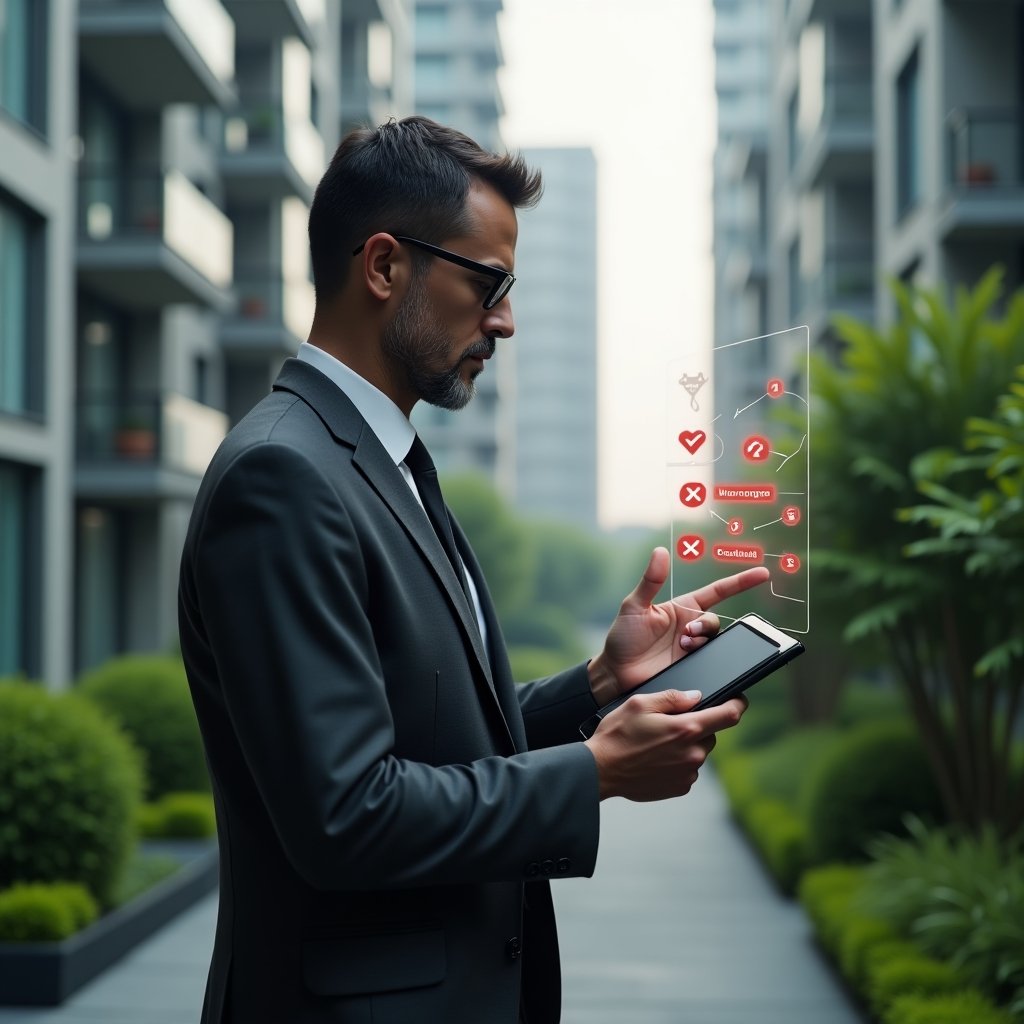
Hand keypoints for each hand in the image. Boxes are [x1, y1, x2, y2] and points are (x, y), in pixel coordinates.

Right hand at [584, 688, 745, 800]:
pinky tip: (656, 758)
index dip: (738, 704)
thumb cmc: (617, 735)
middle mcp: (693, 753)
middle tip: (670, 723)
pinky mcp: (680, 787)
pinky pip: (688, 768)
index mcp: (686, 729)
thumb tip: (696, 696)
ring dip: (686, 745)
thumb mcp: (640, 703)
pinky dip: (678, 761)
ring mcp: (688, 773)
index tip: (738, 700)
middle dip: (696, 725)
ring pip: (699, 751)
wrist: (600, 770)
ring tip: (657, 743)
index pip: (729, 715)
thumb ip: (672, 697)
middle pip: (711, 733)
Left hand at [587, 548, 768, 702]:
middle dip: (704, 627)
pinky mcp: (693, 668)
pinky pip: (712, 663)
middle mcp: (691, 628)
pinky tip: (693, 662)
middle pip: (715, 622)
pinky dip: (708, 662)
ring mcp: (693, 650)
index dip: (740, 583)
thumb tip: (660, 551)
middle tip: (685, 636)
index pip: (718, 592)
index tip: (763, 574)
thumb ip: (650, 581)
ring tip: (682, 649)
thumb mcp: (634, 606)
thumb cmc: (623, 638)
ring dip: (702, 644)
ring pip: (715, 642)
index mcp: (682, 608)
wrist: (616, 674)